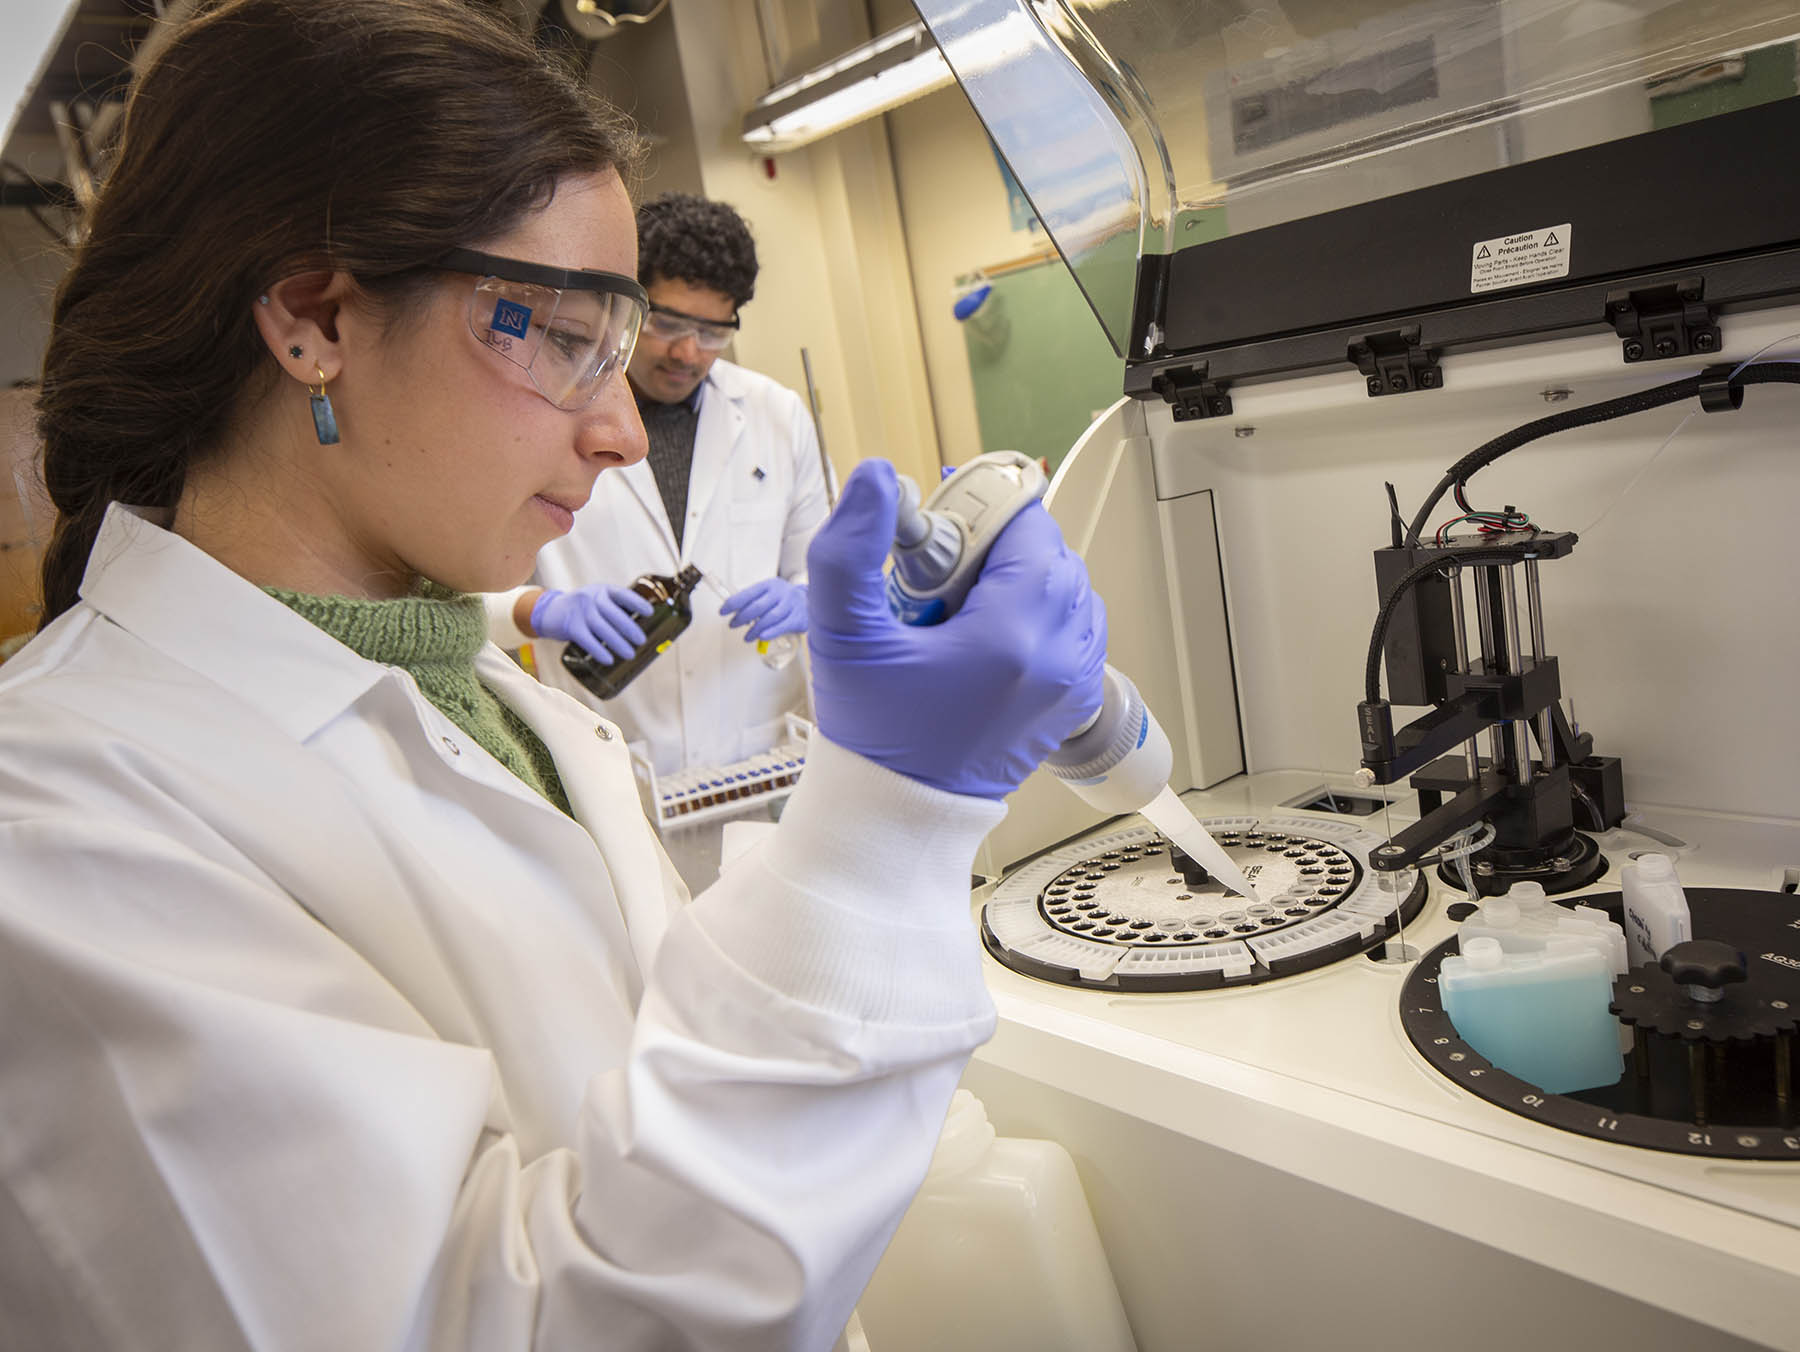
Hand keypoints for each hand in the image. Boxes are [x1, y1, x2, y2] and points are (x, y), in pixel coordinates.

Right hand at [531, 584, 653, 664]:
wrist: (548, 611)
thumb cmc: (581, 608)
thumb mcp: (597, 600)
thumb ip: (614, 609)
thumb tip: (640, 629)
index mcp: (603, 591)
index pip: (623, 594)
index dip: (637, 603)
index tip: (650, 613)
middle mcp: (592, 598)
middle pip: (614, 614)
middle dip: (630, 629)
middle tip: (641, 641)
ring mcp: (580, 612)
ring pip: (603, 629)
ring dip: (618, 643)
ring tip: (630, 654)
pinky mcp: (570, 627)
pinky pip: (587, 640)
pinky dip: (599, 651)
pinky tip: (609, 660)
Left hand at [718, 577, 807, 642]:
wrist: (811, 602)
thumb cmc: (784, 600)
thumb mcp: (769, 593)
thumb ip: (753, 600)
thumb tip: (733, 610)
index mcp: (770, 585)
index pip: (748, 593)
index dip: (733, 603)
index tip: (722, 611)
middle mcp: (781, 593)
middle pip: (757, 607)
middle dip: (741, 617)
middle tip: (733, 624)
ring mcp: (790, 605)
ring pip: (769, 618)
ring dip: (754, 629)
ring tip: (747, 636)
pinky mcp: (797, 618)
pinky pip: (781, 627)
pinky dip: (769, 633)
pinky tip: (761, 637)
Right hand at [806, 459, 1105, 799]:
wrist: (898, 812)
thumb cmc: (873, 734)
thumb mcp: (841, 634)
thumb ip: (849, 549)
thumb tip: (875, 479)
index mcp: (1010, 636)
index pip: (1027, 528)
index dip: (982, 516)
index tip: (941, 536)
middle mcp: (1056, 658)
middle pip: (1051, 556)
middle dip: (999, 550)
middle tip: (941, 579)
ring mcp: (1072, 683)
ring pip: (1070, 590)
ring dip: (1024, 582)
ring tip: (964, 612)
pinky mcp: (1072, 703)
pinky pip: (1078, 630)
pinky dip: (1043, 618)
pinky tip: (990, 636)